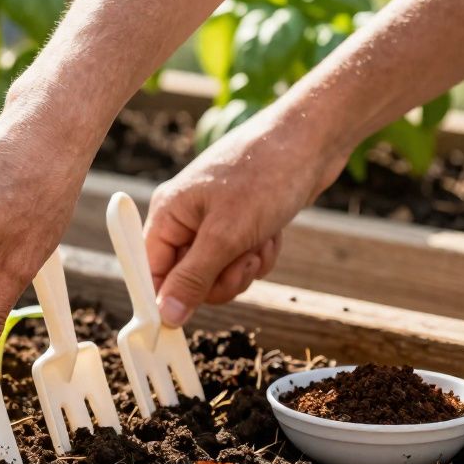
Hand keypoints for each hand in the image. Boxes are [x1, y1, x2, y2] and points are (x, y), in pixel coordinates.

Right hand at [145, 108, 346, 324]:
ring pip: (219, 272)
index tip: (180, 323)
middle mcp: (185, 218)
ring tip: (261, 238)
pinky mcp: (240, 222)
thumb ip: (193, 278)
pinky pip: (241, 258)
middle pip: (187, 278)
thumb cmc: (264, 174)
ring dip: (245, 266)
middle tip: (243, 261)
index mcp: (167, 214)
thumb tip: (165, 315)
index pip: (150, 271)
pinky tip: (272, 232)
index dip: (165, 297)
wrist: (312, 139)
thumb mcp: (226, 235)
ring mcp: (214, 220)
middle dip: (221, 277)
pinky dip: (260, 253)